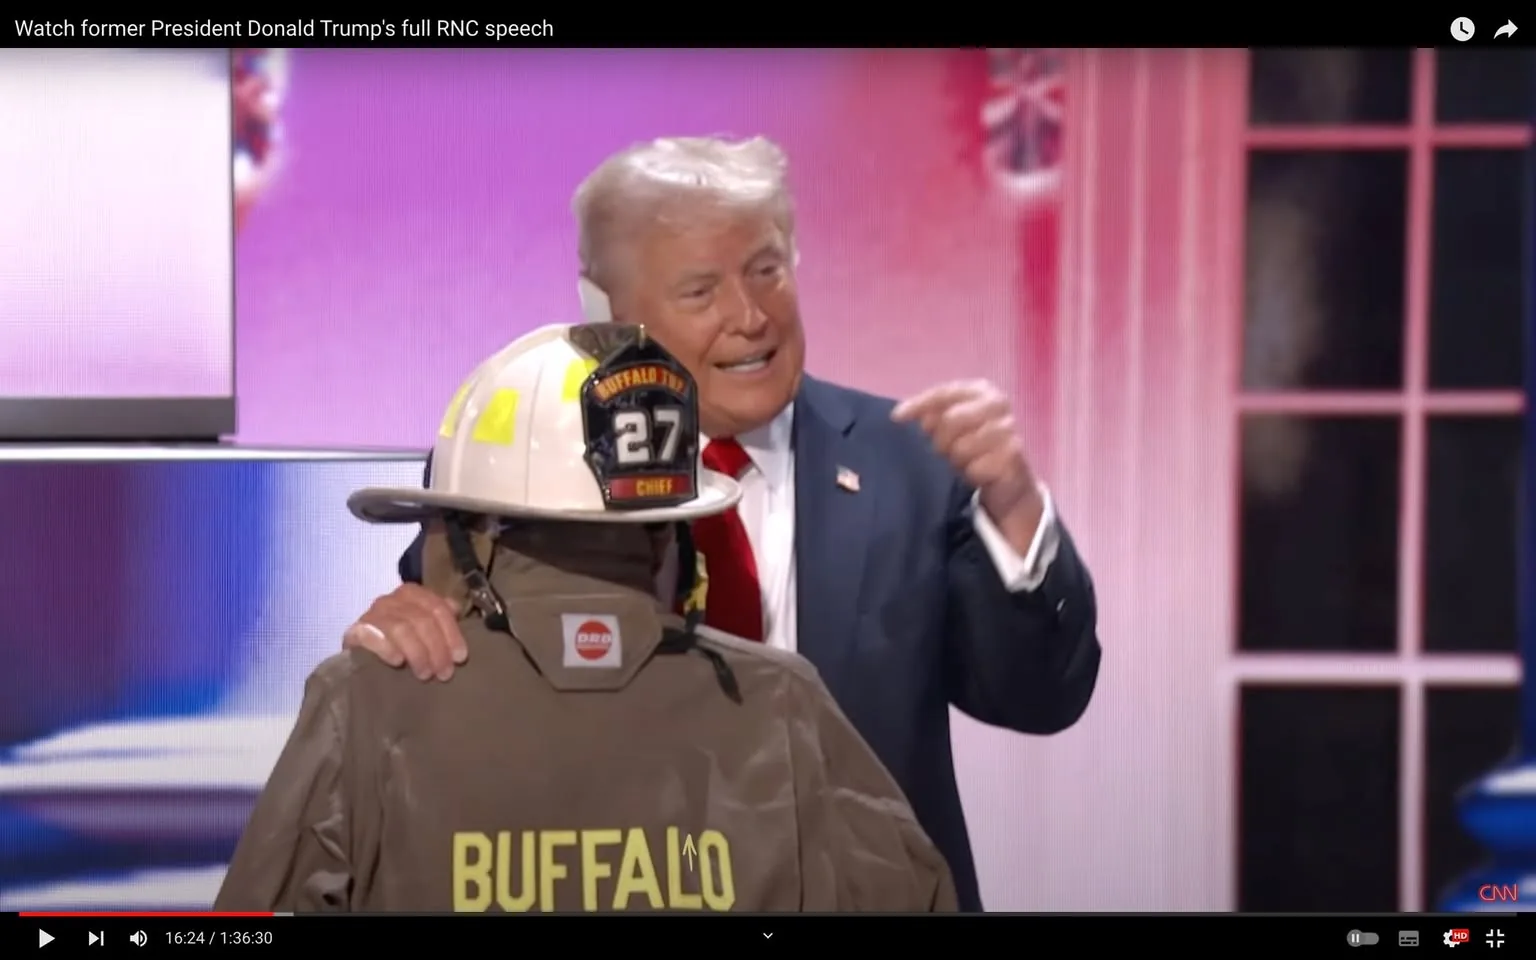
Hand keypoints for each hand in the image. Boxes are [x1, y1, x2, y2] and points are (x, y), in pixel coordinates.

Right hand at [342, 584, 466, 681]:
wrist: (364, 653)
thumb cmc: (402, 640)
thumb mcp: (424, 627)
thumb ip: (441, 616)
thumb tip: (456, 608)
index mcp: (412, 594)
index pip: (438, 608)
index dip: (452, 634)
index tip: (460, 658)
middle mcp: (391, 599)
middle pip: (422, 620)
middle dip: (437, 649)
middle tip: (444, 673)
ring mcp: (372, 614)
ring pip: (401, 629)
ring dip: (417, 653)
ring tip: (425, 674)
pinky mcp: (355, 631)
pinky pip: (372, 636)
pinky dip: (387, 648)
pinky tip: (398, 662)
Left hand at [892, 379, 1043, 551]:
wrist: (1009, 477)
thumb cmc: (974, 445)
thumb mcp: (950, 427)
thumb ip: (931, 415)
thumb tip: (909, 415)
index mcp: (983, 390)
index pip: (944, 393)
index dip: (918, 404)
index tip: (896, 418)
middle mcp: (999, 404)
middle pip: (950, 420)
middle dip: (941, 441)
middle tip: (946, 451)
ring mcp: (1009, 429)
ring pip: (961, 448)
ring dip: (957, 461)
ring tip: (965, 461)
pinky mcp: (1013, 457)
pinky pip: (975, 469)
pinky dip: (971, 474)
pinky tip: (978, 473)